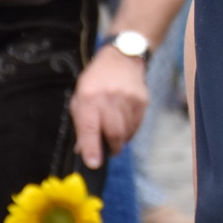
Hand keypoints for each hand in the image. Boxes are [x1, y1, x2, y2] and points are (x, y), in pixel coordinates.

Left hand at [71, 46, 149, 168]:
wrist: (121, 59)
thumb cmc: (96, 81)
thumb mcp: (80, 99)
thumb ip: (81, 125)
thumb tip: (83, 151)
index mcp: (89, 98)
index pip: (89, 128)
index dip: (92, 148)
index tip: (94, 163)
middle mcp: (109, 98)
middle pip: (113, 133)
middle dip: (111, 147)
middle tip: (108, 150)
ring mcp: (128, 99)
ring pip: (126, 132)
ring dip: (120, 138)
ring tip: (115, 129)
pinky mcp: (142, 101)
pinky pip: (136, 125)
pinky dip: (129, 130)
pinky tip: (124, 121)